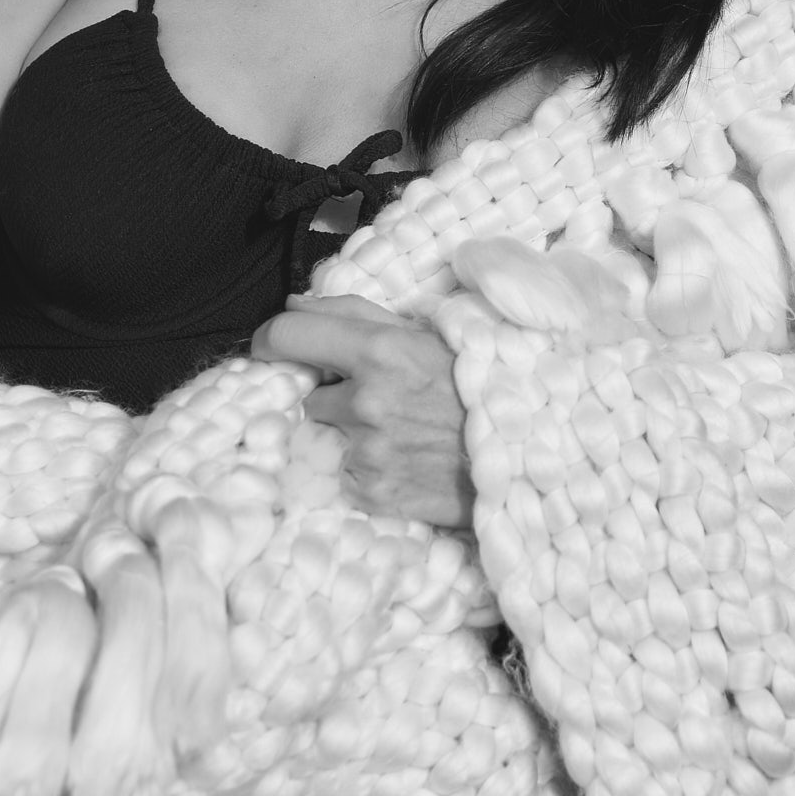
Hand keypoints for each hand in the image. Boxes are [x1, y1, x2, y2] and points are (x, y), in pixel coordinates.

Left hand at [250, 295, 472, 530]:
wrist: (523, 454)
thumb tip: (293, 303)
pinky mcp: (372, 492)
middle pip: (312, 395)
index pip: (290, 335)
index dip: (273, 338)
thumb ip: (354, 313)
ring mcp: (368, 451)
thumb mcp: (426, 333)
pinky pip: (346, 472)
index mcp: (380, 351)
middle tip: (387, 400)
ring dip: (352, 432)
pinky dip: (366, 467)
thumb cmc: (477, 386)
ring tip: (401, 431)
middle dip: (338, 396)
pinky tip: (405, 459)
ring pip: (329, 435)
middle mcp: (366, 402)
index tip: (271, 347)